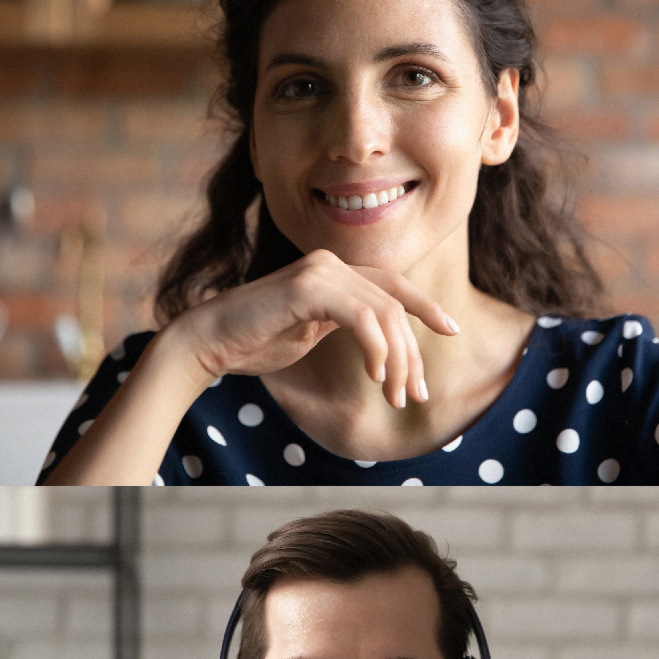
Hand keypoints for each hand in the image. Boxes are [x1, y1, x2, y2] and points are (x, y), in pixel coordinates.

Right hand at [172, 244, 492, 427]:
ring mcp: (319, 271)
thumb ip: (345, 326)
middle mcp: (330, 263)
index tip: (451, 331)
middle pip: (394, 304)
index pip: (392, 285)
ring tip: (395, 395)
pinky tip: (376, 375)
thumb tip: (384, 347)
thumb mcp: (311, 333)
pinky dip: (376, 347)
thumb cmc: (254, 343)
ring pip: (383, 312)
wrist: (208, 342)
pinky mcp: (307, 288)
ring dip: (397, 359)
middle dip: (412, 352)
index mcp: (333, 272)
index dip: (425, 306)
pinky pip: (360, 317)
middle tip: (416, 394)